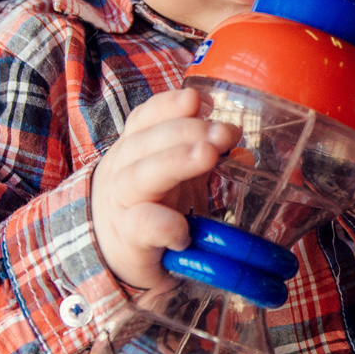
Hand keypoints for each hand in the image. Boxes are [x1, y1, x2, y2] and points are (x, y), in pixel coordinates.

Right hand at [89, 87, 238, 292]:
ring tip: (208, 154)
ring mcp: (123, 206)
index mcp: (135, 150)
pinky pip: (141, 226)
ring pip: (139, 176)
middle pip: (144, 141)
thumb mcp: (172, 175)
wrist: (113, 254)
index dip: (168, 106)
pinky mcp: (128, 240)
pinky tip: (184, 229)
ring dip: (175, 161)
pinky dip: (163, 224)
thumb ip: (200, 156)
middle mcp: (123, 171)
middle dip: (185, 130)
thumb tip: (241, 149)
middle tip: (223, 131)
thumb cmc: (150, 207)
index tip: (197, 99)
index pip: (144, 119)